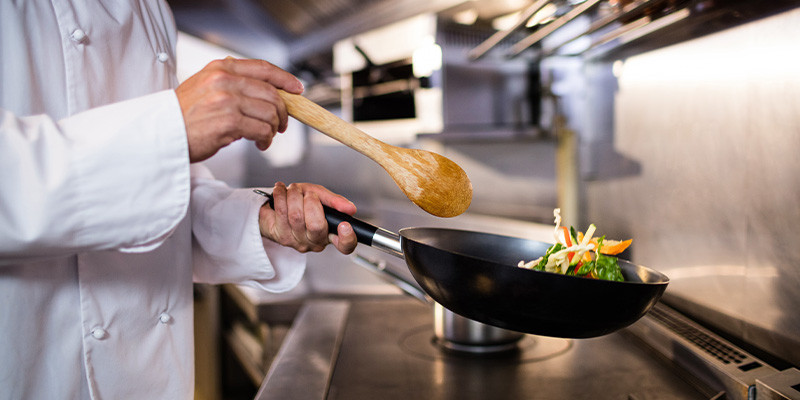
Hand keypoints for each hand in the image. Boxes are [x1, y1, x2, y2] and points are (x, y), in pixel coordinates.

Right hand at [175, 58, 303, 162]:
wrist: (160, 135)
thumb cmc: (184, 116)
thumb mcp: (205, 87)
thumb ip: (232, 84)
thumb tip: (267, 93)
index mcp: (221, 69)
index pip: (263, 68)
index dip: (285, 79)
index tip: (297, 89)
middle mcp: (224, 80)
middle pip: (271, 93)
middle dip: (282, 112)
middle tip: (281, 125)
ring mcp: (227, 100)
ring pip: (270, 113)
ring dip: (273, 129)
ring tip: (265, 137)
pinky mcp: (228, 122)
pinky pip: (262, 129)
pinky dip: (266, 139)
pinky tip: (260, 144)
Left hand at [259, 182, 357, 254]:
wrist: (275, 207)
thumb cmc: (301, 202)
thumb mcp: (321, 196)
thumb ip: (335, 201)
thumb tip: (350, 209)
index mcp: (330, 234)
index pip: (345, 245)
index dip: (347, 238)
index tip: (344, 225)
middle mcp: (315, 242)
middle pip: (316, 225)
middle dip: (311, 201)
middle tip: (308, 195)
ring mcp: (298, 242)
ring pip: (296, 216)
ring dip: (294, 195)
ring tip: (294, 190)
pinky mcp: (281, 238)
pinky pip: (281, 213)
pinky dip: (280, 195)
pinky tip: (280, 191)